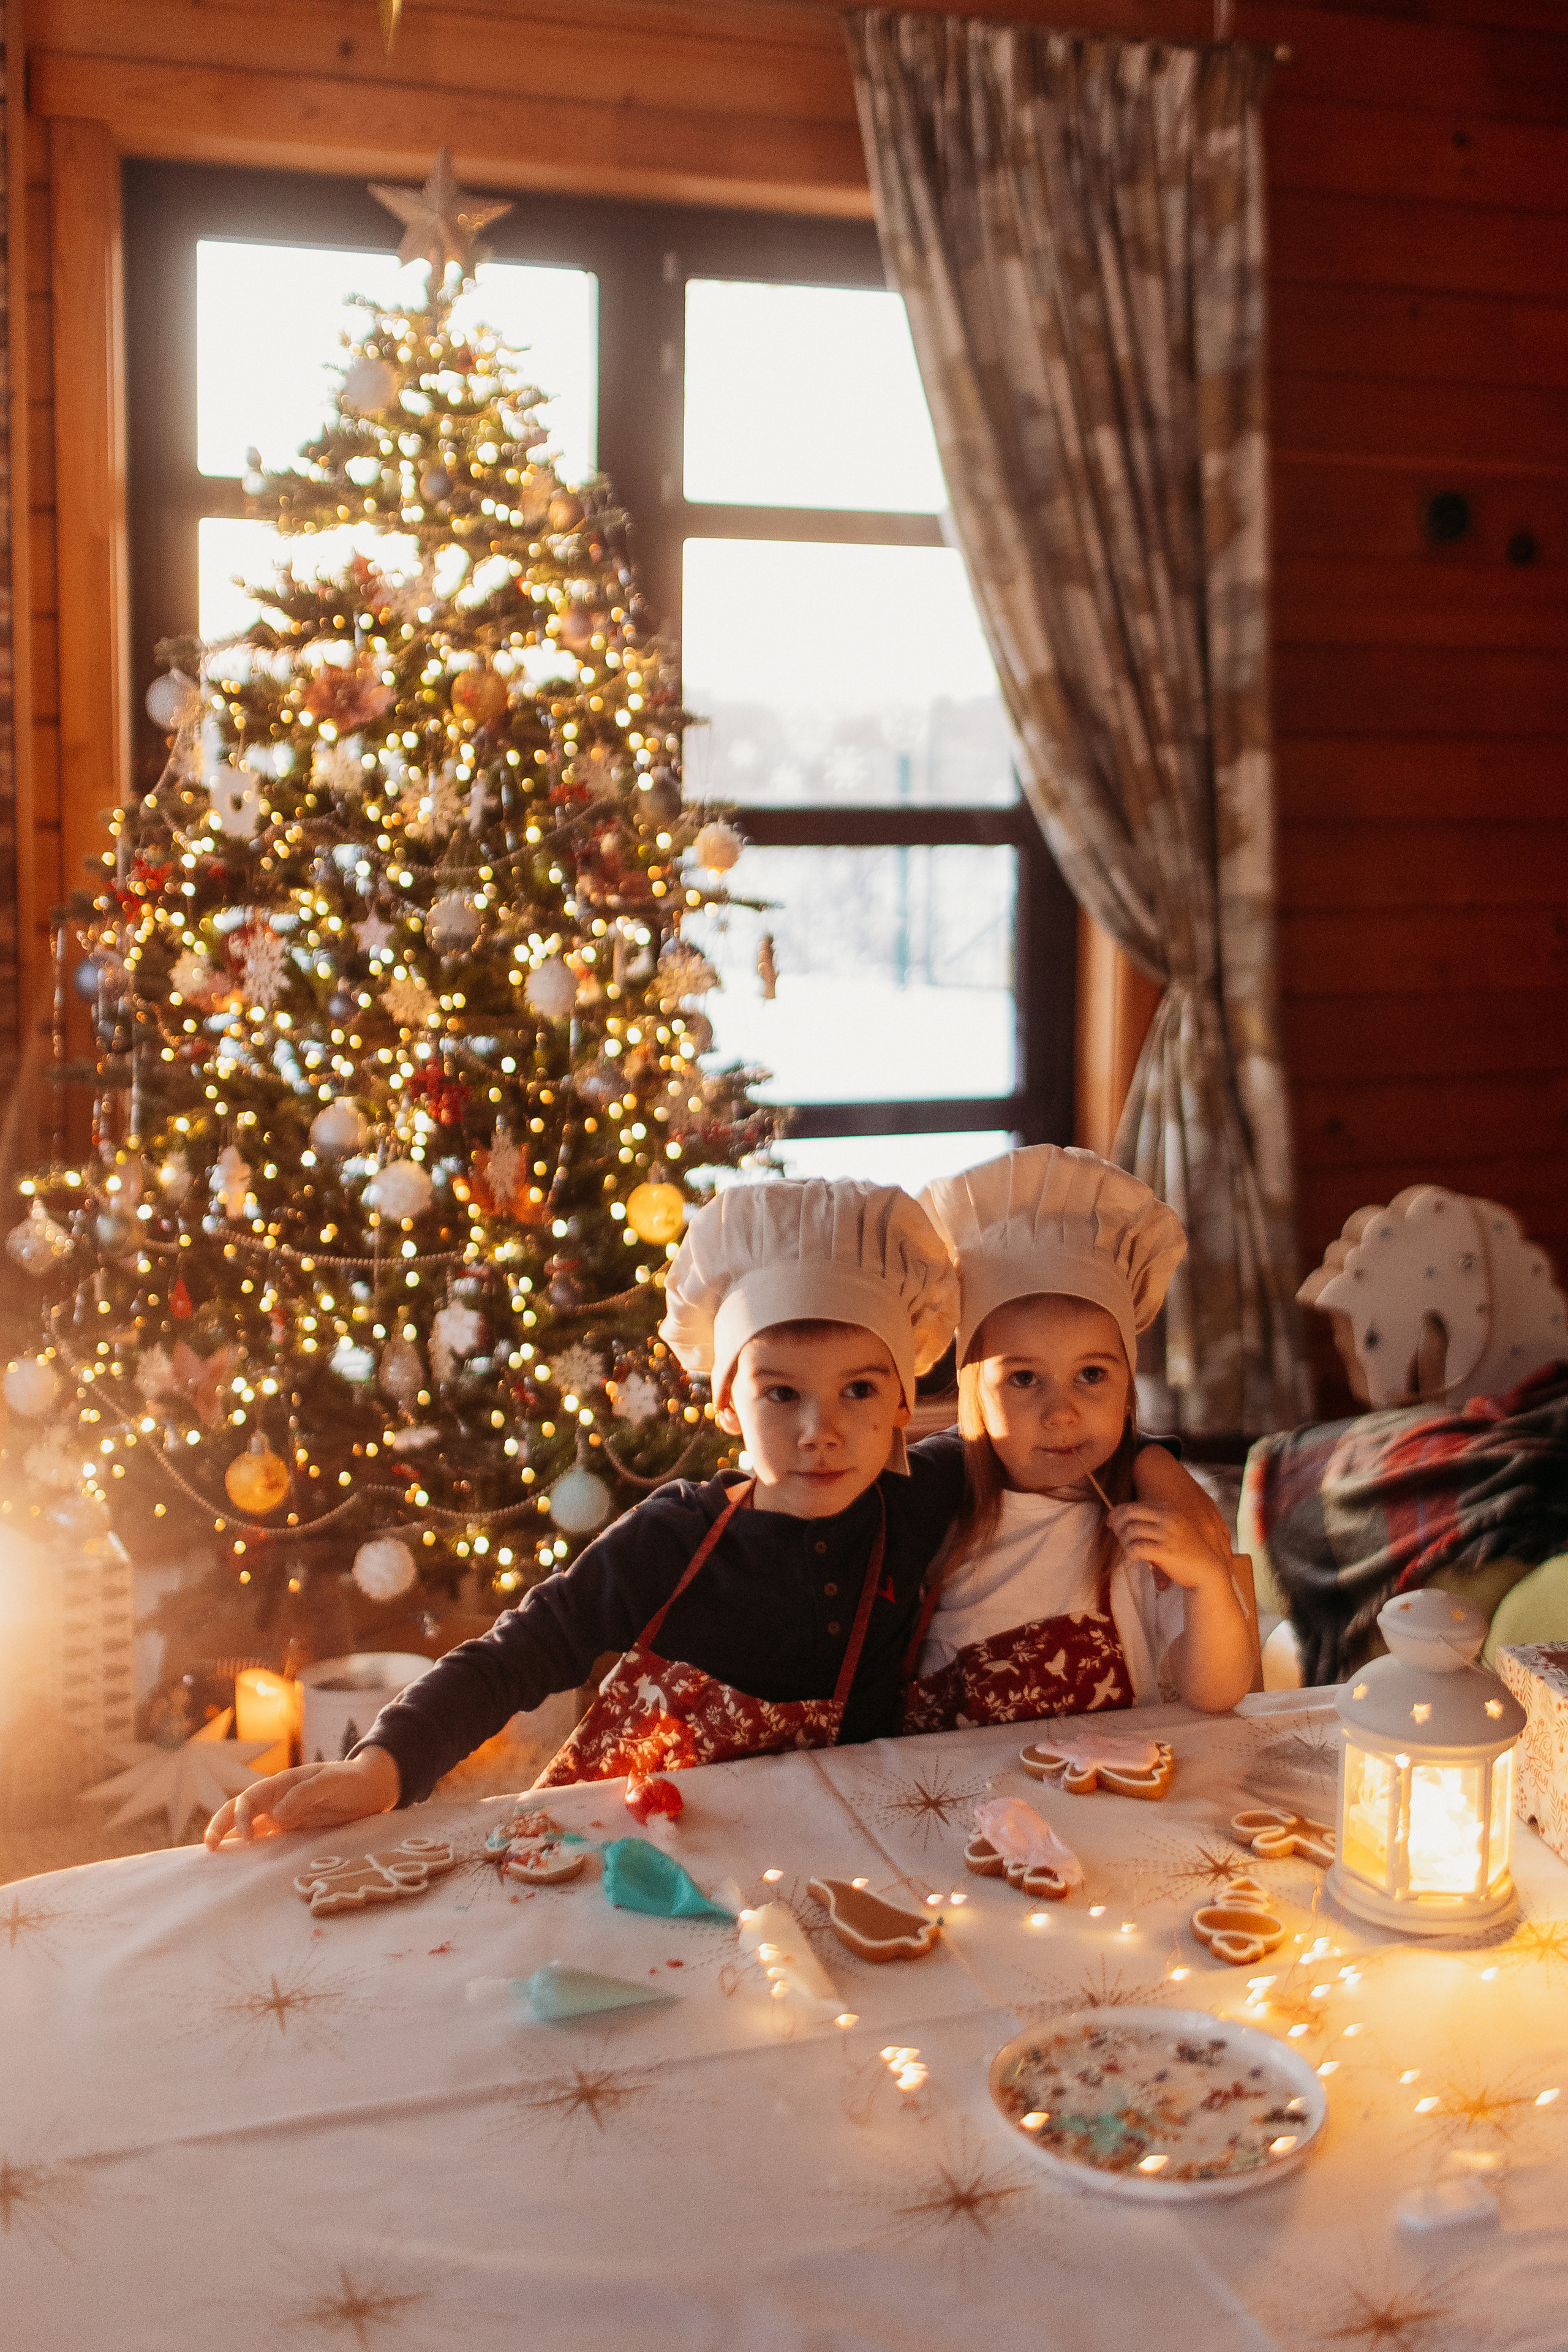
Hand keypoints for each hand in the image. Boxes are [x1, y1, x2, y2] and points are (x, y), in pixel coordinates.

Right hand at [204, 1747, 400, 1849]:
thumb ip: (305, 1794)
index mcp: (283, 1783)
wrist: (372, 1789)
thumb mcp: (332, 1781)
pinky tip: (244, 1864)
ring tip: (217, 1855)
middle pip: (240, 1810)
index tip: (249, 1836)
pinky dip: (253, 1850)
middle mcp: (278, 1799)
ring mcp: (283, 1816)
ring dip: (232, 1837)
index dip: (243, 1815)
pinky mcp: (293, 1830)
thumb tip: (277, 1814)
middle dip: (222, 1825)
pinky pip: (268, 1839)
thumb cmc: (351, 1780)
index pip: (251, 1798)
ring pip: (249, 1826)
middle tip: (210, 1847)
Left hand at [1107, 1501, 1231, 1593]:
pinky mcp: (1166, 1551)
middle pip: (1128, 1513)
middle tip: (1118, 1536)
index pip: (1133, 1505)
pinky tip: (1136, 1557)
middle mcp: (1167, 1518)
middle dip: (1117, 1524)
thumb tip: (1121, 1521)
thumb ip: (1152, 1521)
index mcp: (1168, 1509)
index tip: (1111, 1523)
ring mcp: (1167, 1534)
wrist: (1207, 1569)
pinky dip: (1131, 1553)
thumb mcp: (1172, 1528)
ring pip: (1130, 1531)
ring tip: (1130, 1550)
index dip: (1117, 1514)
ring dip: (1124, 1542)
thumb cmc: (1186, 1550)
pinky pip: (1137, 1548)